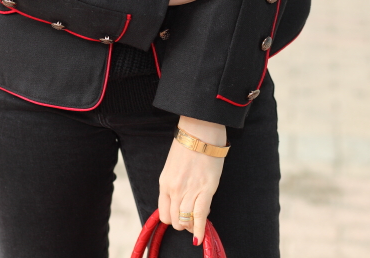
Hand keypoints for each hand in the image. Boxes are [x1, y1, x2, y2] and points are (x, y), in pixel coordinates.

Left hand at [158, 116, 225, 245]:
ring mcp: (188, 191)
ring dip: (191, 226)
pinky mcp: (205, 190)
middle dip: (182, 224)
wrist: (200, 133)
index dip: (172, 219)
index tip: (180, 217)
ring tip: (198, 224)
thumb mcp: (173, 167)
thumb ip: (174, 184)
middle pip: (174, 220)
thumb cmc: (188, 146)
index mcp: (164, 183)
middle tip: (191, 220)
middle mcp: (174, 190)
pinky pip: (200, 215)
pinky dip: (199, 229)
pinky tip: (200, 237)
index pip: (164, 212)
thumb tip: (182, 199)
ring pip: (186, 220)